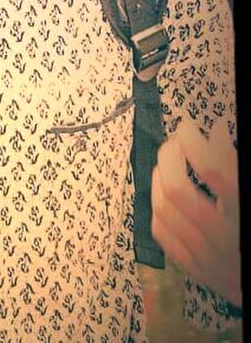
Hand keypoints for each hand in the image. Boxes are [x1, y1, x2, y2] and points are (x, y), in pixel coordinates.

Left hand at [151, 118, 240, 306]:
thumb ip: (235, 164)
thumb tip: (215, 131)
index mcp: (245, 213)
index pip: (210, 169)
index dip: (193, 141)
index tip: (189, 127)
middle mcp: (225, 239)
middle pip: (176, 188)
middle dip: (169, 156)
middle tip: (175, 142)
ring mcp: (208, 258)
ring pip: (164, 210)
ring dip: (158, 176)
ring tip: (166, 161)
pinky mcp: (199, 271)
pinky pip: (163, 235)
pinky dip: (157, 207)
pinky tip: (163, 193)